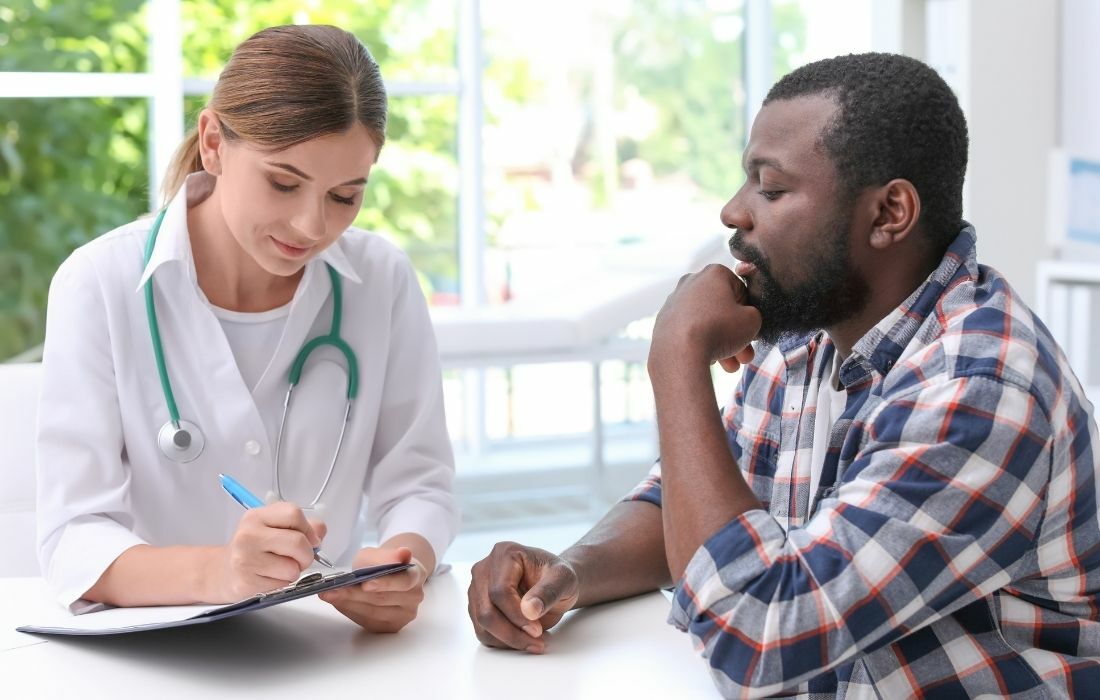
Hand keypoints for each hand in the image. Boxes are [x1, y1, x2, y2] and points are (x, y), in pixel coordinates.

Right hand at [210, 501, 326, 601]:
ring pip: (292, 568)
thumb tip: (320, 531)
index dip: (309, 529)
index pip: (293, 513)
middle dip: (307, 555)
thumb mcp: (273, 529)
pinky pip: (282, 585)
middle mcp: (248, 535)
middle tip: (301, 559)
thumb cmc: (253, 549)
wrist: (222, 572)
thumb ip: (301, 526)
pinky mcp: (246, 582)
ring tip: (279, 568)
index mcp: (256, 517)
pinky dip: (282, 583)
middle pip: (298, 542)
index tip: (311, 539)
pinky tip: (268, 578)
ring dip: (293, 572)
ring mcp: (245, 559)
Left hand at [319, 546, 425, 632]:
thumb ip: (387, 556)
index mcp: (416, 575)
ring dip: (349, 604)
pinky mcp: (392, 627)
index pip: (404, 581)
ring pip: (373, 612)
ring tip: (330, 595)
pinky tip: (339, 602)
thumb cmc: (382, 564)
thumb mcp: (379, 553)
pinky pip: (368, 621)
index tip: (366, 584)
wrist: (386, 576)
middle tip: (331, 590)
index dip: (385, 583)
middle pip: (382, 599)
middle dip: (354, 594)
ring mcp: (404, 615)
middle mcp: (415, 597)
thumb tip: (404, 554)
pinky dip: (351, 611)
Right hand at [467, 542, 579, 653]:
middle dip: (511, 633)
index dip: (517, 616)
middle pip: (486, 611)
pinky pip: (482, 632)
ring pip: (482, 624)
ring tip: (534, 641)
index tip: (537, 630)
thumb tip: (529, 610)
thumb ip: (549, 592)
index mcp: (504, 553)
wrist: (553, 583)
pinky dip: (502, 641)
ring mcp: (477, 588)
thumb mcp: (564, 580)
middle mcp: (484, 568)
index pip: (500, 591)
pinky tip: (522, 638)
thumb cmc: (557, 577)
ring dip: (508, 640)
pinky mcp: (477, 605)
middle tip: (536, 641)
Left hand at [649, 263, 761, 377]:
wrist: (680, 352)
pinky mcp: (663, 321)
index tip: (750, 330)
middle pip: (721, 311)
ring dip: (722, 345)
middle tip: (745, 356)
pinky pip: (689, 332)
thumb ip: (754, 316)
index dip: (749, 314)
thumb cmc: (718, 330)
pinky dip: (700, 344)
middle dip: (736, 336)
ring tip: (731, 367)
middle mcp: (691, 282)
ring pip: (706, 324)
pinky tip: (710, 361)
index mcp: (714, 273)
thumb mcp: (752, 321)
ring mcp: (674, 302)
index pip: (740, 291)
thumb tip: (746, 320)